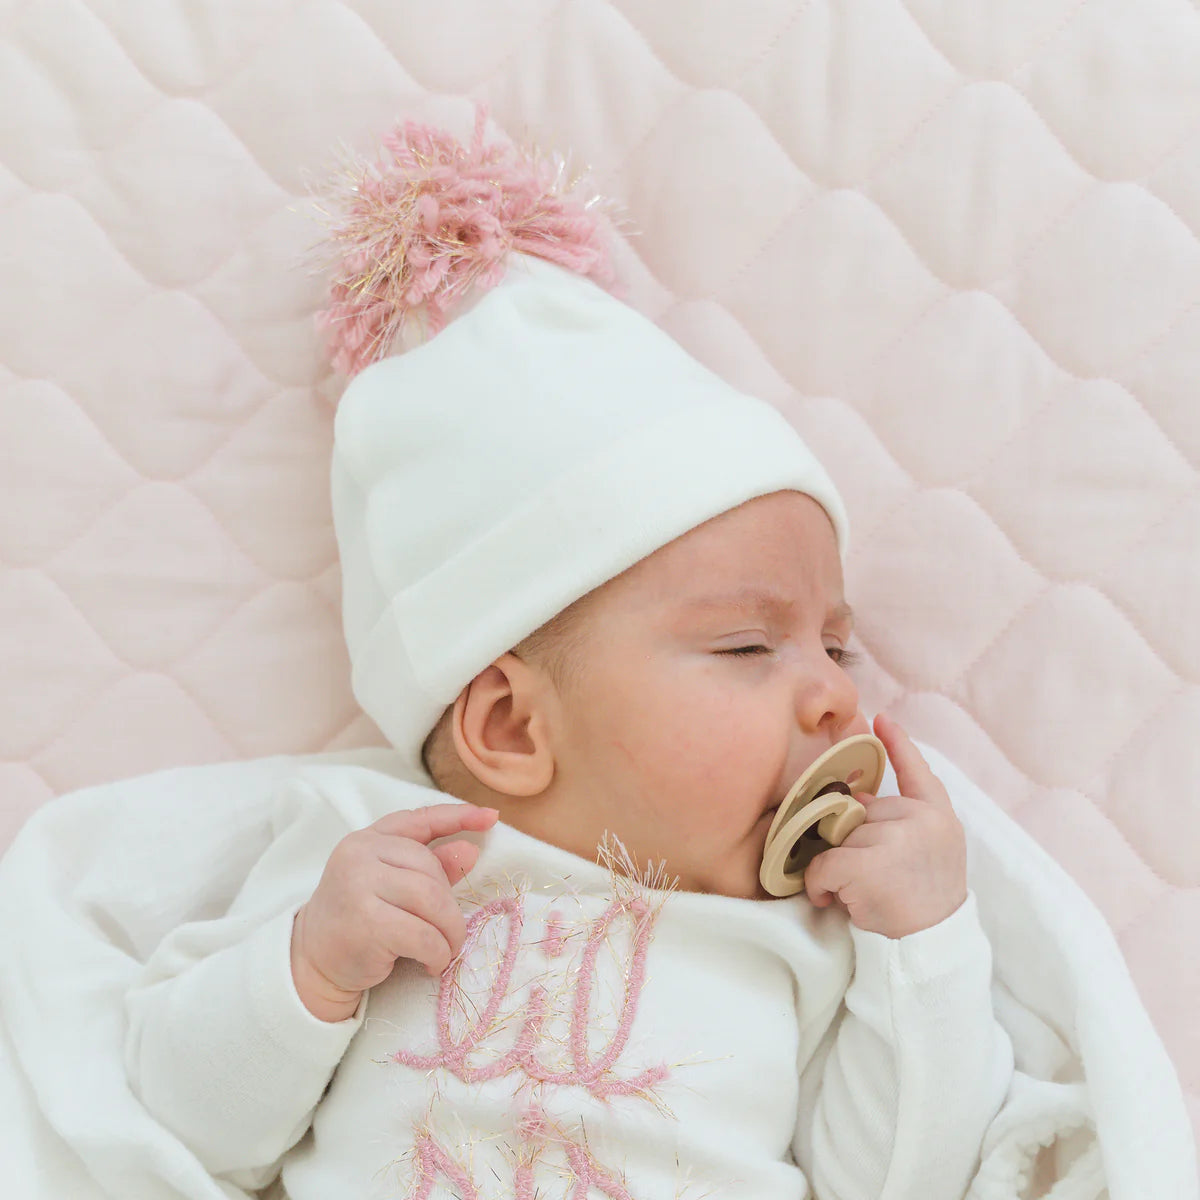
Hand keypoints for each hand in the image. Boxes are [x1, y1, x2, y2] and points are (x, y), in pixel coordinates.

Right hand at [291, 803, 498, 1021]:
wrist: (312, 963)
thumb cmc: (358, 920)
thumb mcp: (391, 887)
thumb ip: (429, 867)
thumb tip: (471, 849)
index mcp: (367, 840)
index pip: (419, 820)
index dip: (457, 817)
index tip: (490, 818)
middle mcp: (360, 855)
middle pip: (431, 871)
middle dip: (451, 907)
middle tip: (451, 934)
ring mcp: (359, 886)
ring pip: (432, 901)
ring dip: (449, 933)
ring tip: (445, 950)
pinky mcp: (365, 923)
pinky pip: (423, 935)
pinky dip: (437, 953)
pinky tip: (430, 963)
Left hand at [804, 714, 966, 938]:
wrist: (930, 948)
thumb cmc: (924, 903)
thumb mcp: (926, 853)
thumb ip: (900, 821)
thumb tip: (857, 799)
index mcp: (938, 816)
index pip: (917, 772)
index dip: (899, 744)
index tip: (882, 718)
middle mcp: (920, 820)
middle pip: (860, 813)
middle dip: (854, 843)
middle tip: (873, 877)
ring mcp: (894, 840)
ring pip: (838, 838)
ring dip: (836, 867)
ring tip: (858, 891)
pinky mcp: (867, 865)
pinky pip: (821, 863)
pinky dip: (818, 883)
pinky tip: (832, 898)